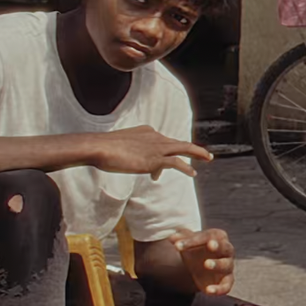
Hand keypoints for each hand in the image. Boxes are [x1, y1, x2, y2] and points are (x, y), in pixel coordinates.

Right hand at [82, 127, 209, 179]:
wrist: (98, 147)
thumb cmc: (102, 149)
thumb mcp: (120, 149)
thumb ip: (130, 154)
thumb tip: (132, 163)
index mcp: (147, 132)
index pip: (162, 143)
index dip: (164, 155)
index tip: (157, 172)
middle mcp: (155, 137)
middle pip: (178, 142)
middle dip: (193, 148)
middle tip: (205, 154)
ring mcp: (156, 148)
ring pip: (184, 148)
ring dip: (197, 153)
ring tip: (207, 158)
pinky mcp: (155, 159)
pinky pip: (177, 162)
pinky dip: (186, 167)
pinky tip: (192, 173)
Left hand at [168, 228, 236, 296]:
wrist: (200, 266)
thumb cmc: (197, 250)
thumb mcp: (189, 242)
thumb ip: (181, 238)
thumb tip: (172, 237)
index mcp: (219, 237)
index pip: (207, 236)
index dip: (193, 240)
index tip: (177, 245)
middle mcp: (227, 250)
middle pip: (225, 247)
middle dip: (219, 246)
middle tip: (210, 244)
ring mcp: (228, 266)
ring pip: (227, 265)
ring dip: (218, 264)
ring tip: (206, 264)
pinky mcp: (226, 281)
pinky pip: (226, 285)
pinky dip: (219, 289)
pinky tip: (209, 290)